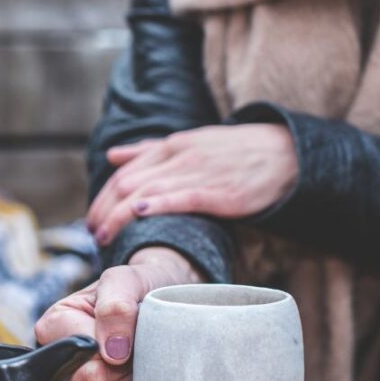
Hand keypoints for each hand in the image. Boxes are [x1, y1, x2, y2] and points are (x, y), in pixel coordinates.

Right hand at [35, 247, 203, 380]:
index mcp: (58, 323)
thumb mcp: (127, 280)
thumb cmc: (141, 287)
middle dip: (116, 375)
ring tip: (137, 374)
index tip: (127, 341)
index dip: (105, 352)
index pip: (74, 353)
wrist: (169, 302)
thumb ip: (115, 306)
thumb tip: (112, 351)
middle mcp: (63, 356)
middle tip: (136, 356)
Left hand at [88, 124, 298, 244]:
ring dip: (119, 216)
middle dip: (104, 210)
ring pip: (146, 191)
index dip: (102, 198)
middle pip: (127, 183)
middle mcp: (180, 156)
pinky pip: (181, 197)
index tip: (92, 220)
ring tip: (104, 237)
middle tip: (92, 234)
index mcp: (171, 146)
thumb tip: (112, 156)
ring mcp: (199, 172)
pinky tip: (138, 214)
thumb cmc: (235, 152)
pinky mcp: (219, 191)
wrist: (287, 154)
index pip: (123, 173)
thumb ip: (148, 150)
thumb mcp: (190, 143)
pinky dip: (156, 204)